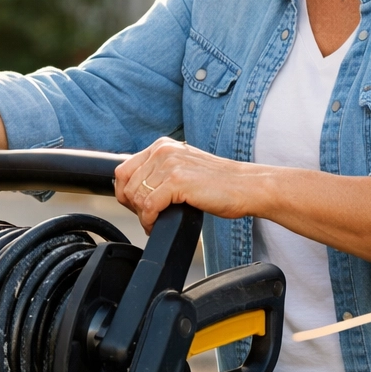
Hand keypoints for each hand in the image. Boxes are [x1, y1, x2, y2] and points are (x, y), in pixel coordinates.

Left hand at [114, 137, 262, 230]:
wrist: (247, 186)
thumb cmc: (219, 183)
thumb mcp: (183, 168)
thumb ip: (160, 172)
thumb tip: (134, 190)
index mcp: (161, 146)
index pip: (123, 170)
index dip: (125, 193)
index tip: (136, 207)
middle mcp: (162, 151)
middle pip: (127, 185)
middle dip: (133, 207)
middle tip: (148, 217)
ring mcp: (169, 165)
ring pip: (136, 197)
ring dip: (142, 216)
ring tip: (155, 222)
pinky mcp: (177, 182)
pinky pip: (149, 207)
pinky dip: (150, 221)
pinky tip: (158, 225)